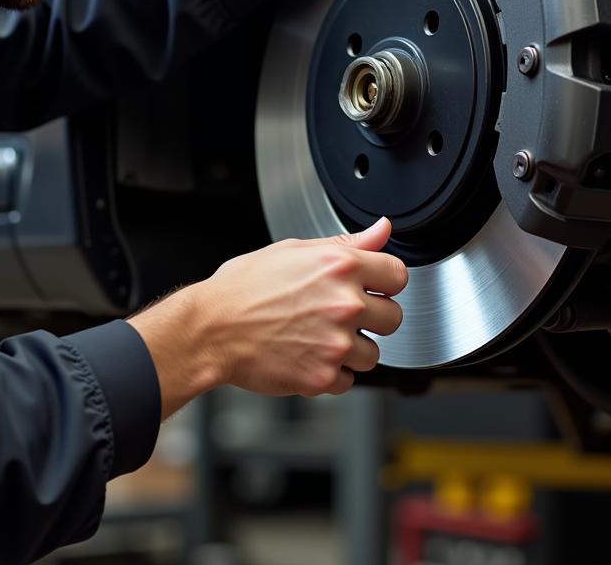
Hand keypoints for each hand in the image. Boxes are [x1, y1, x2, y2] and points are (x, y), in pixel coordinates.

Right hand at [127, 218, 406, 415]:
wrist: (211, 328)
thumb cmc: (245, 287)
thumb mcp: (295, 250)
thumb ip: (347, 242)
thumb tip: (382, 229)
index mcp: (340, 266)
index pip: (398, 275)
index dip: (385, 282)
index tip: (374, 288)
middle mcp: (344, 304)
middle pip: (394, 318)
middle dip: (373, 318)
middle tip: (342, 316)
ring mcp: (336, 343)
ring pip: (373, 354)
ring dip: (353, 349)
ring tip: (320, 337)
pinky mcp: (323, 376)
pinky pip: (349, 381)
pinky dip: (333, 374)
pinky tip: (309, 356)